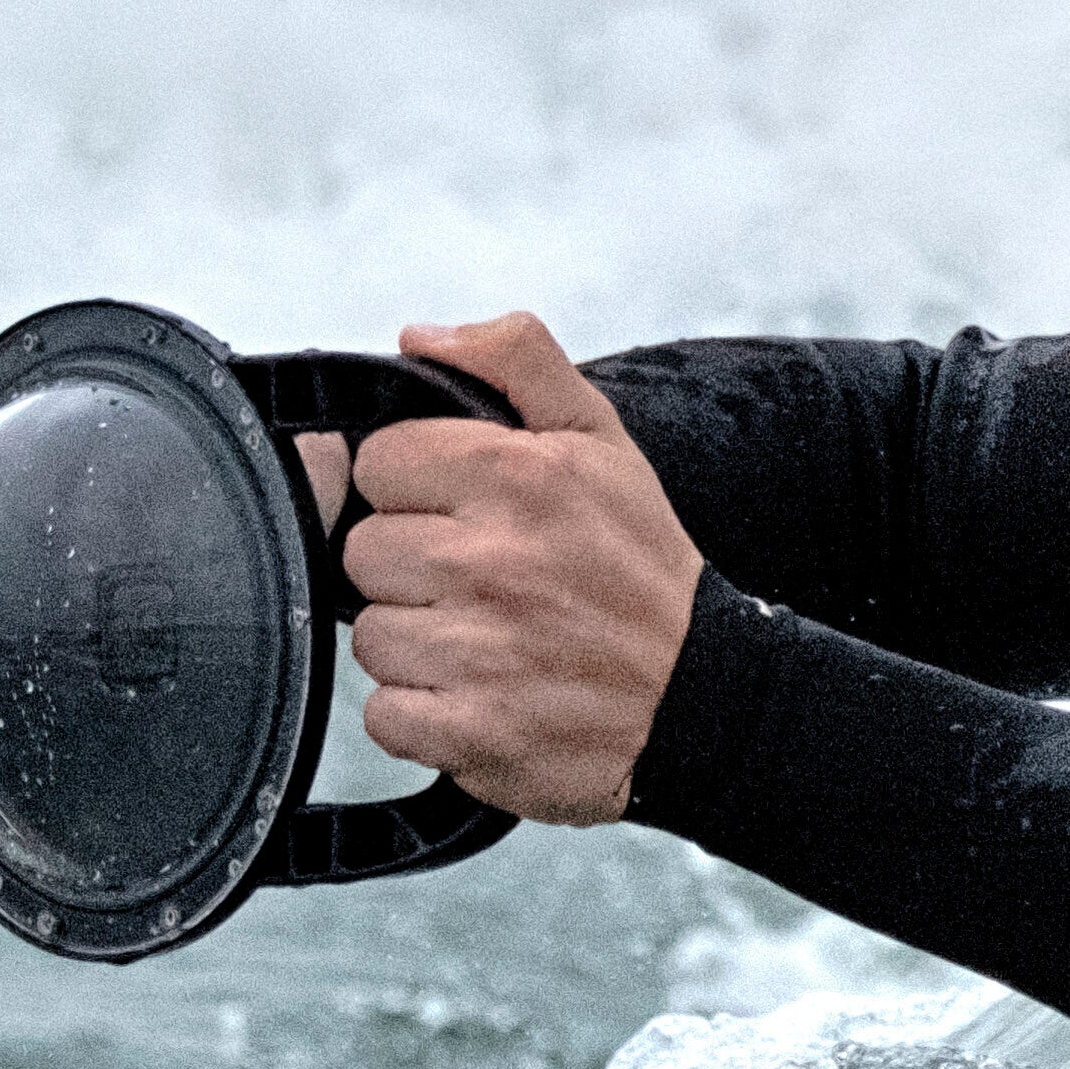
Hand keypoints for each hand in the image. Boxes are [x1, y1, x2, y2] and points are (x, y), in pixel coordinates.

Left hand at [333, 312, 699, 828]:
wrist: (706, 696)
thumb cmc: (642, 569)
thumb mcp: (600, 439)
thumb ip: (515, 363)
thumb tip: (420, 337)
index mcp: (518, 477)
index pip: (378, 463)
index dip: (413, 489)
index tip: (460, 512)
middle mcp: (491, 561)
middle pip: (363, 552)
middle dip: (412, 567)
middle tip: (481, 581)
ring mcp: (478, 651)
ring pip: (370, 637)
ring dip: (418, 644)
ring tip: (489, 639)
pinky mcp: (470, 731)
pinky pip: (385, 715)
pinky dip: (425, 716)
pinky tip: (482, 694)